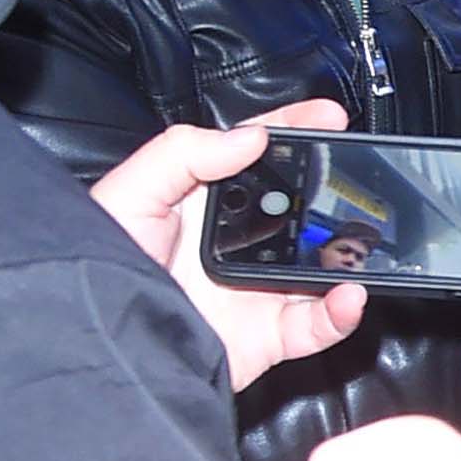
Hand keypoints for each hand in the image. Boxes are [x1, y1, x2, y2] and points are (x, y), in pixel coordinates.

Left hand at [90, 101, 365, 391]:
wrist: (107, 343)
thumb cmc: (99, 267)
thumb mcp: (131, 194)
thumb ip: (184, 154)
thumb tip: (252, 138)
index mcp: (205, 206)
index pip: (257, 158)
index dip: (293, 133)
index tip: (328, 117)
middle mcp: (238, 245)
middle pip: (300, 209)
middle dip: (333, 191)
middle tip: (357, 172)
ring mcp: (258, 291)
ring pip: (322, 268)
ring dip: (348, 254)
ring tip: (361, 238)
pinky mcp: (270, 336)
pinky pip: (319, 325)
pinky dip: (342, 313)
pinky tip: (348, 294)